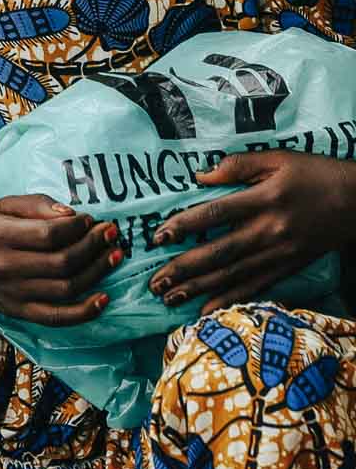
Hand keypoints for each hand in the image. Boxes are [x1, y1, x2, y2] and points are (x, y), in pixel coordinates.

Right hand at [0, 195, 117, 325]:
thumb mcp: (0, 207)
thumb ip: (34, 204)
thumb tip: (71, 214)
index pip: (48, 234)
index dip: (77, 227)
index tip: (90, 219)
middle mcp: (4, 266)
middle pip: (61, 262)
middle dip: (93, 246)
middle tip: (111, 234)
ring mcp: (13, 293)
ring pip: (65, 288)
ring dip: (96, 272)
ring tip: (114, 255)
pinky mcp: (20, 312)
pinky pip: (58, 317)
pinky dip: (85, 312)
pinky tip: (105, 298)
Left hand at [151, 153, 355, 310]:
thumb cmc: (315, 174)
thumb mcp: (277, 158)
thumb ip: (237, 164)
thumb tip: (199, 176)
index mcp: (265, 200)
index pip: (216, 214)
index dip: (185, 225)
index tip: (158, 236)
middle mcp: (271, 231)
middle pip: (220, 253)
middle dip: (184, 269)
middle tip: (154, 282)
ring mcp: (281, 254)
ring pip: (235, 275)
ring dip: (200, 289)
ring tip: (169, 298)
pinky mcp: (290, 267)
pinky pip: (256, 286)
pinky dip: (231, 299)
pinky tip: (208, 310)